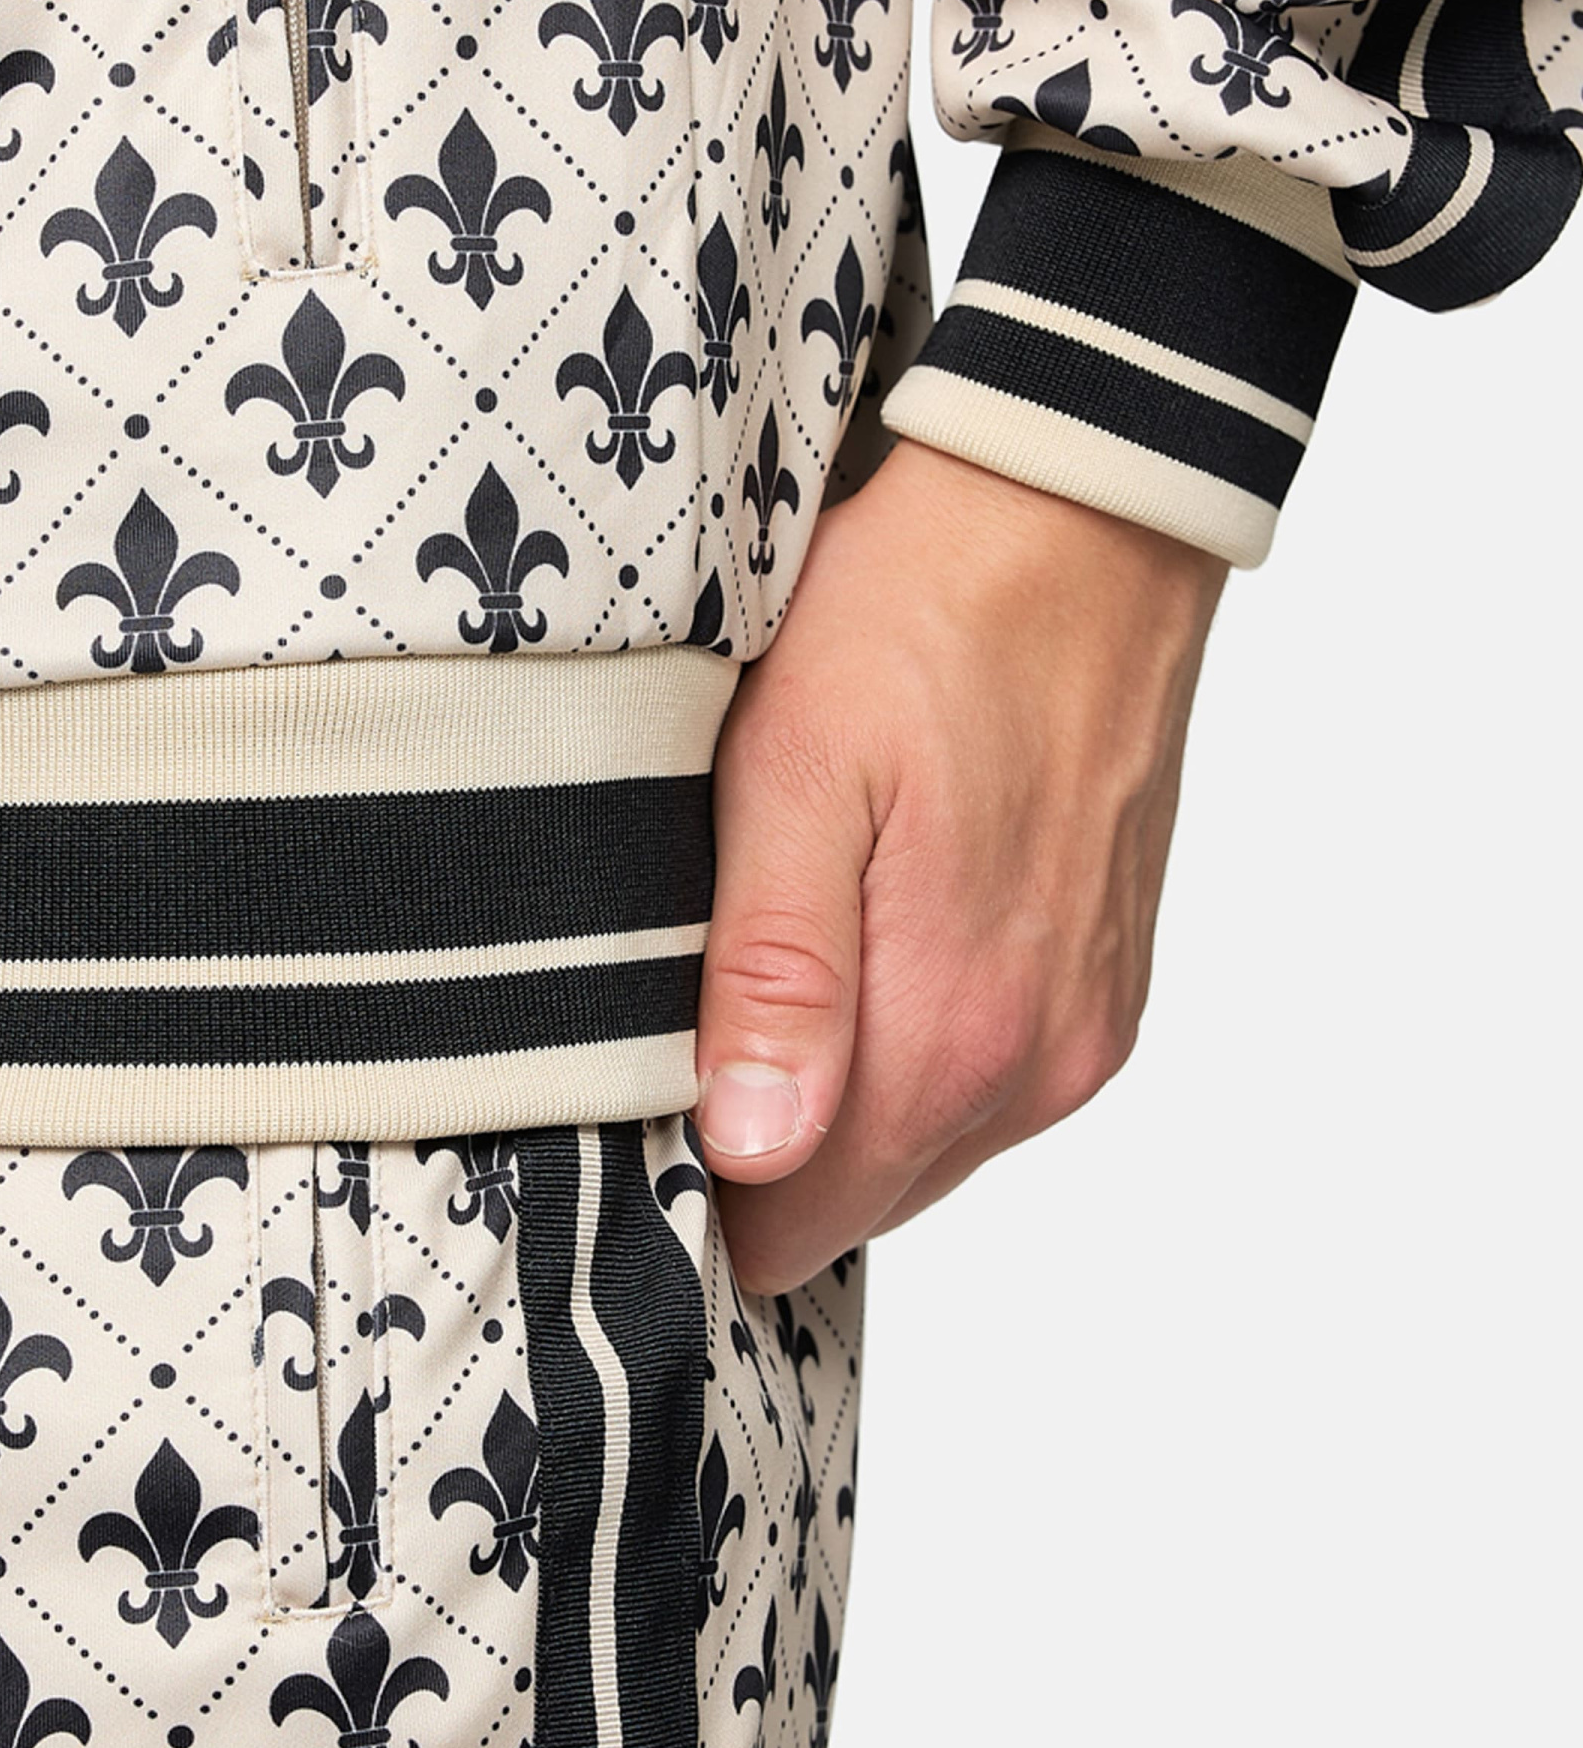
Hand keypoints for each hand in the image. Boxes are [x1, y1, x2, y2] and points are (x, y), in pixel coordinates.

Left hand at [693, 439, 1227, 1293]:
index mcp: (951, 1030)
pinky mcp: (1108, 986)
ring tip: (786, 946)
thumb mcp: (794, 772)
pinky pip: (991, 1080)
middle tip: (691, 990)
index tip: (639, 1082)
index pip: (791, 1224)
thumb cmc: (916, 623)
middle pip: (856, 1196)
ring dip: (843, 1090)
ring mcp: (1084, 1029)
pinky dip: (920, 1039)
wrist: (1079, 523)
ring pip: (923, 1143)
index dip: (697, 1177)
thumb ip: (777, 975)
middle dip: (763, 1138)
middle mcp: (1037, 1062)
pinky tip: (874, 930)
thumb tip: (756, 1147)